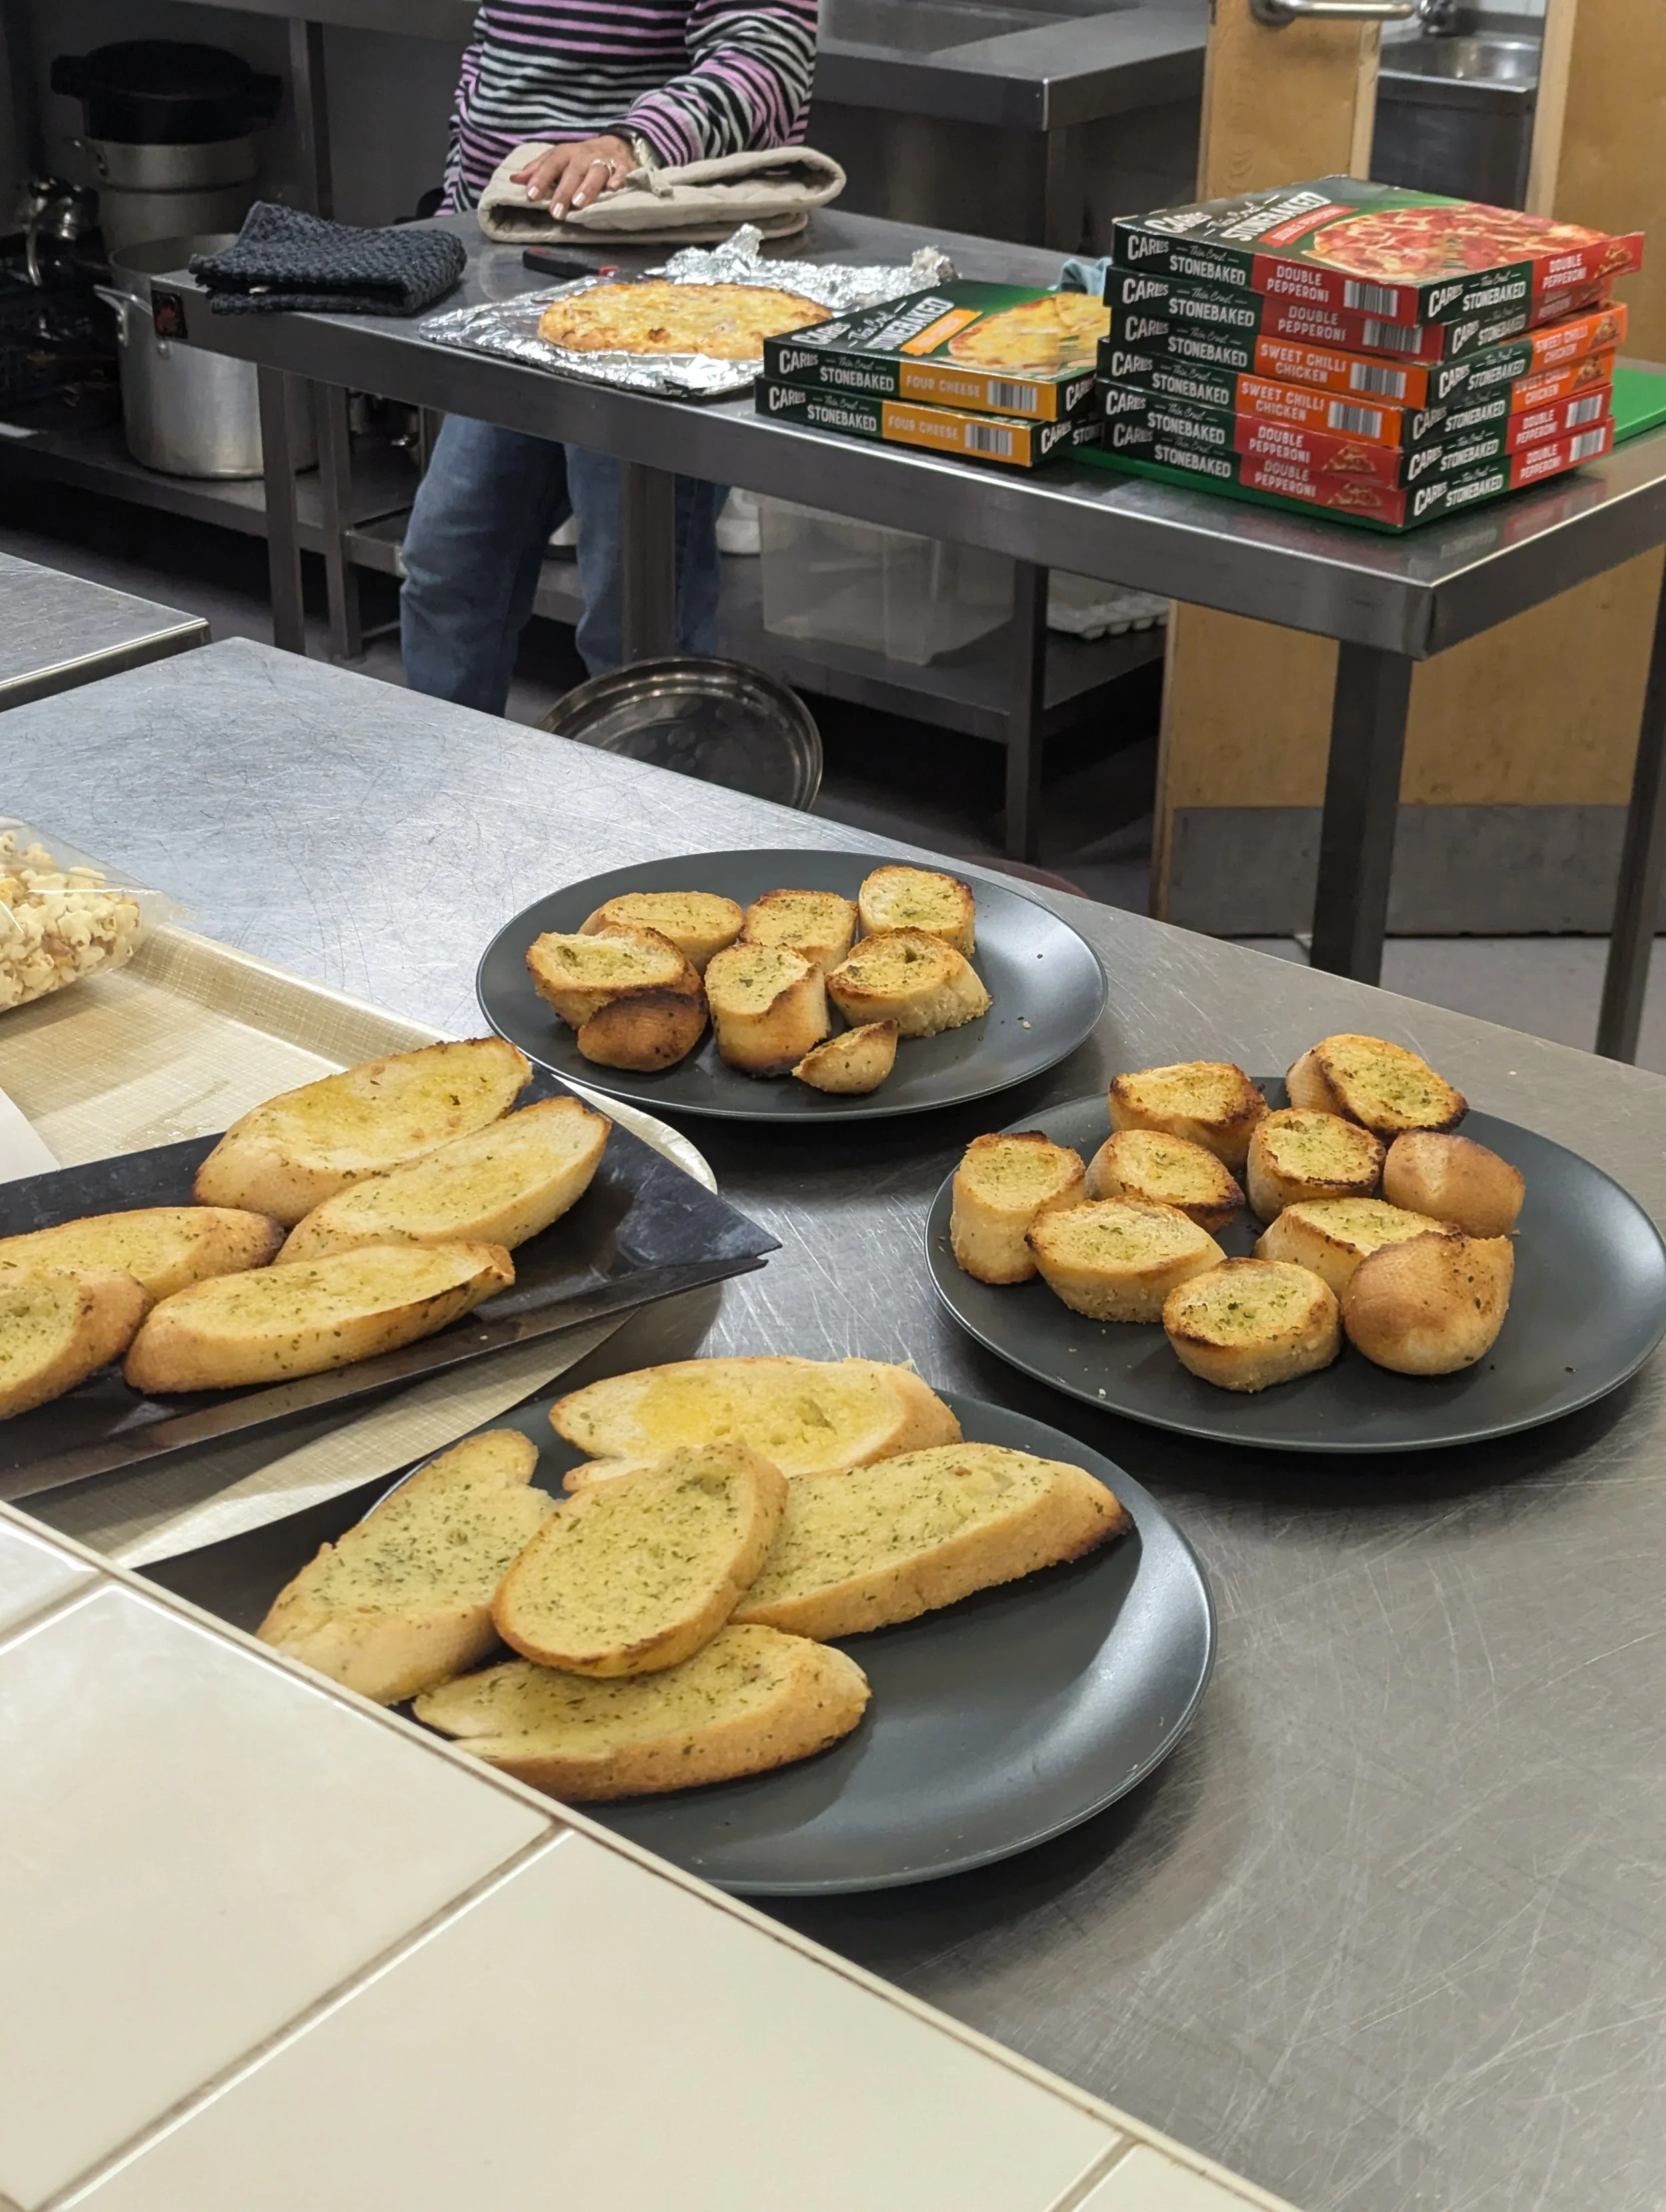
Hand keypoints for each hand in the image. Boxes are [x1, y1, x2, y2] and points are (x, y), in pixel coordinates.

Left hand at [510, 136, 634, 219]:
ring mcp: (604, 161)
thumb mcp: (558, 159)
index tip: (531, 195)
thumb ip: (538, 170)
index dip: (541, 178)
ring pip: (595, 172)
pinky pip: (621, 172)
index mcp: (566, 154)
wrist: (614, 145)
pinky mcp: (622, 167)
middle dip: (563, 191)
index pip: (551, 164)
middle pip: (572, 172)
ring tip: (579, 204)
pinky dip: (618, 179)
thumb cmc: (580, 158)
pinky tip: (613, 188)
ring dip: (587, 187)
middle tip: (555, 212)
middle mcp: (584, 156)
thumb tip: (514, 180)